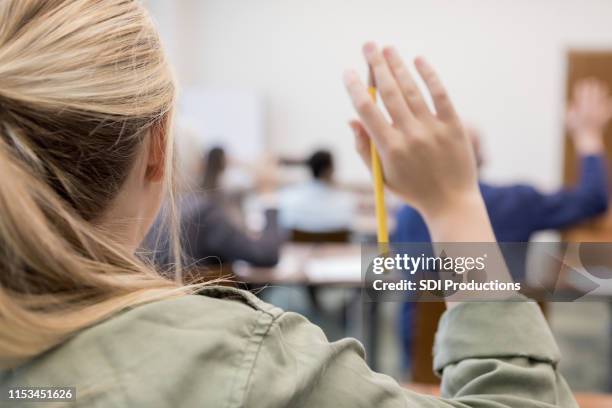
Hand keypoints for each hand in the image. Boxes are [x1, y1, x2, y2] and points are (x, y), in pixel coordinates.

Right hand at [344, 43, 479, 219]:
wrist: (451, 203)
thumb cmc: (412, 189)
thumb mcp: (382, 176)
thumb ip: (365, 148)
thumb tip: (352, 119)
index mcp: (389, 149)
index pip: (367, 110)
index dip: (355, 88)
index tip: (348, 72)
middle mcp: (410, 135)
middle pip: (389, 93)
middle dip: (376, 66)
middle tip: (368, 46)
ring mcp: (433, 129)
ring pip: (412, 90)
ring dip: (398, 66)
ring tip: (388, 49)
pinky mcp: (454, 126)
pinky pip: (440, 95)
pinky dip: (429, 76)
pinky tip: (418, 61)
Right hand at [566, 78, 611, 154]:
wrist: (588, 139)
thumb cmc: (576, 130)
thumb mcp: (567, 120)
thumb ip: (567, 110)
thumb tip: (569, 102)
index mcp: (580, 107)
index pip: (581, 92)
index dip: (581, 86)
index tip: (581, 84)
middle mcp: (590, 107)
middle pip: (592, 90)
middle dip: (591, 85)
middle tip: (591, 82)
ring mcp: (600, 110)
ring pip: (602, 94)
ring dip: (600, 90)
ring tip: (600, 87)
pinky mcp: (607, 113)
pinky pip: (609, 103)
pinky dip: (608, 100)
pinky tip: (607, 98)